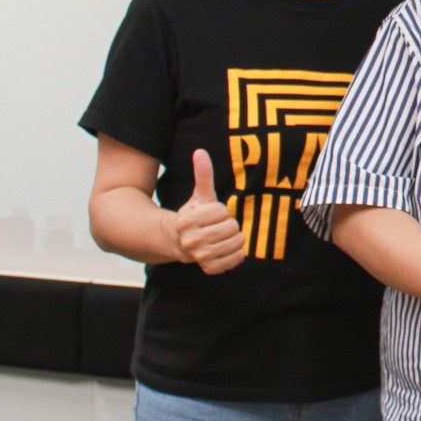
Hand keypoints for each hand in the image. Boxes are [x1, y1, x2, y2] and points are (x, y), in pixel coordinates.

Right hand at [172, 148, 244, 274]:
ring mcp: (199, 257)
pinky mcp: (210, 269)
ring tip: (224, 237)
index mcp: (187, 220)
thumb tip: (200, 151)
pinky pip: (236, 259)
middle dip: (230, 224)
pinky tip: (227, 249)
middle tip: (219, 227)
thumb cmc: (196, 216)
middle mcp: (190, 241)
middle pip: (231, 227)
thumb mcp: (200, 195)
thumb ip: (203, 175)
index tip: (212, 215)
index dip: (221, 210)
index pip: (221, 211)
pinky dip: (237, 253)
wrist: (184, 243)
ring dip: (235, 238)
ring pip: (236, 242)